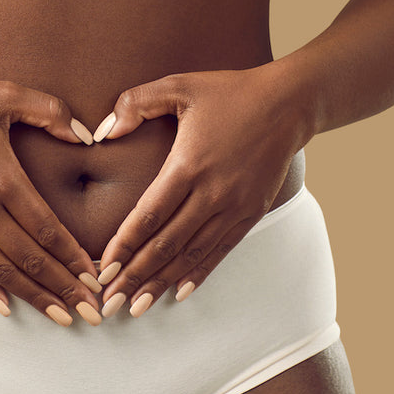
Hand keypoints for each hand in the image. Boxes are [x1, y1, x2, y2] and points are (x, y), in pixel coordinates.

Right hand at [0, 79, 101, 325]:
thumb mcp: (4, 94)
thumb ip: (50, 110)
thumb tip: (86, 134)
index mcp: (5, 180)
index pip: (49, 231)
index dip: (74, 259)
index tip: (96, 280)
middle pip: (32, 260)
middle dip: (66, 289)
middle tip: (92, 314)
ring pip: (4, 271)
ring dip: (35, 298)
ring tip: (62, 319)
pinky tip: (8, 309)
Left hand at [93, 64, 311, 316]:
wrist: (291, 103)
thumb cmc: (230, 92)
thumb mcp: (180, 85)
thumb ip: (136, 102)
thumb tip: (103, 132)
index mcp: (189, 164)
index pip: (148, 215)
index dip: (123, 246)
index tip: (102, 269)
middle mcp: (212, 193)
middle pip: (165, 245)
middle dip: (134, 276)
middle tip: (109, 302)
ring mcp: (234, 207)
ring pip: (191, 255)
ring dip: (161, 283)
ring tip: (137, 308)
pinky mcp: (251, 213)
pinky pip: (220, 252)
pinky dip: (198, 274)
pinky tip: (178, 294)